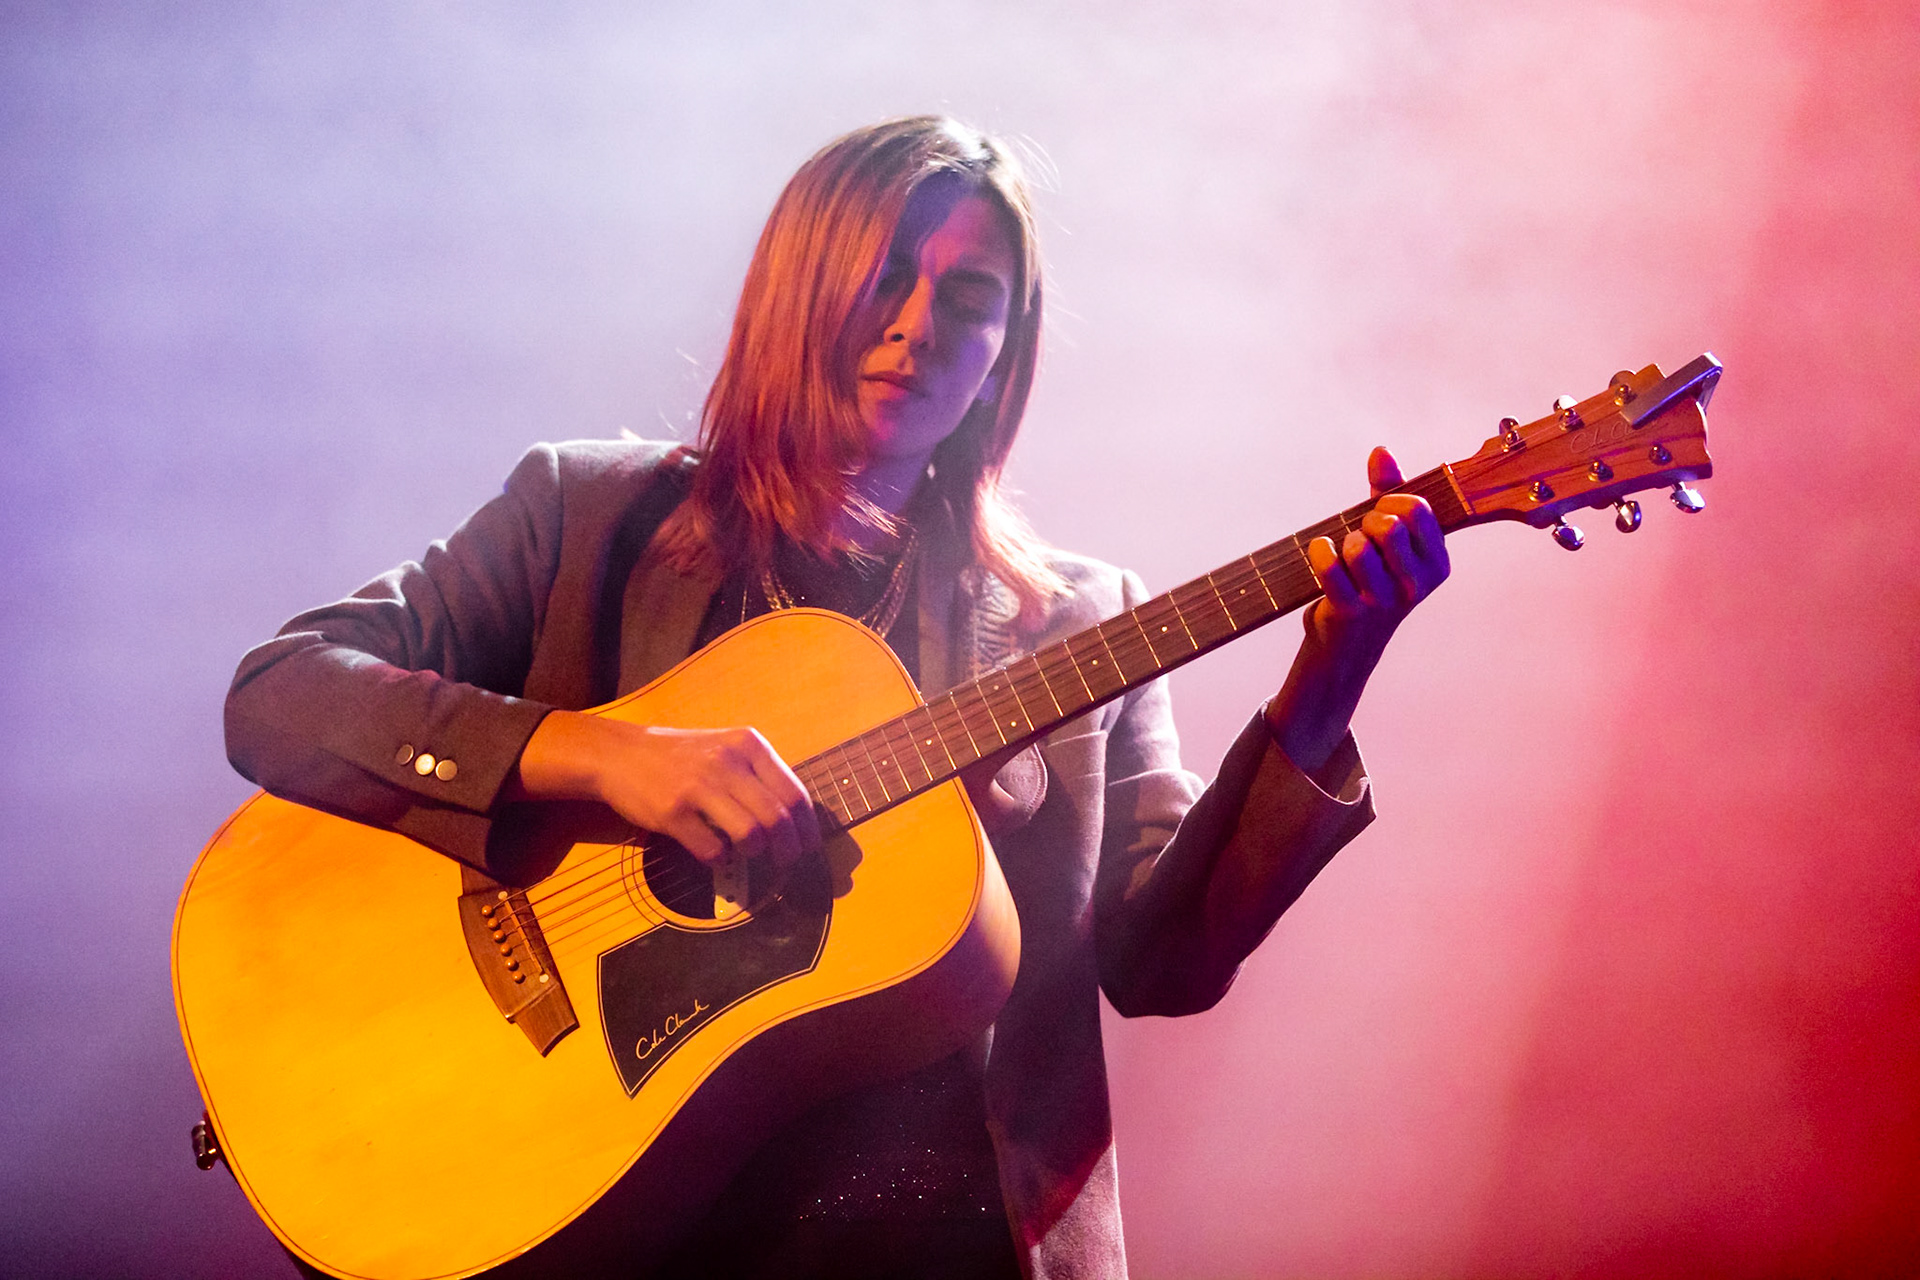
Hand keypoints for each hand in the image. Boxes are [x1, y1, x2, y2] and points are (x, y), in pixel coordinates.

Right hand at [510, 711, 820, 865]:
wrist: (620, 754)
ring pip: (749, 835)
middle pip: (777, 819)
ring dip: (755, 855)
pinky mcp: (672, 812)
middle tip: (786, 864)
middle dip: (789, 850)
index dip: (808, 828)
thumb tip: (795, 819)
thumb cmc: (680, 755)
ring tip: (749, 856)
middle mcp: (727, 763)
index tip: (809, 848)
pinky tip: (716, 854)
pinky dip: (720, 860)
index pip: (794, 793)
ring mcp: (698, 787)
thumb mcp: (725, 748)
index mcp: (748, 745)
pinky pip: (711, 849)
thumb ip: (758, 775)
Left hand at [1267, 446, 1449, 774]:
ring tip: (1345, 557)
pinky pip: (1329, 562)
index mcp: (1438, 565)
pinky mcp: (1350, 611)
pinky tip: (1321, 555)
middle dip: (1366, 520)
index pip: (1417, 509)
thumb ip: (1386, 491)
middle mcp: (1417, 586)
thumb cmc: (1369, 581)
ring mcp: (1385, 601)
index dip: (1390, 501)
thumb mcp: (1385, 537)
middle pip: (1389, 523)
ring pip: (1358, 543)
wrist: (1344, 647)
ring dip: (1342, 542)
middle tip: (1360, 536)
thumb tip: (1380, 451)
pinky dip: (1318, 552)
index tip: (1380, 514)